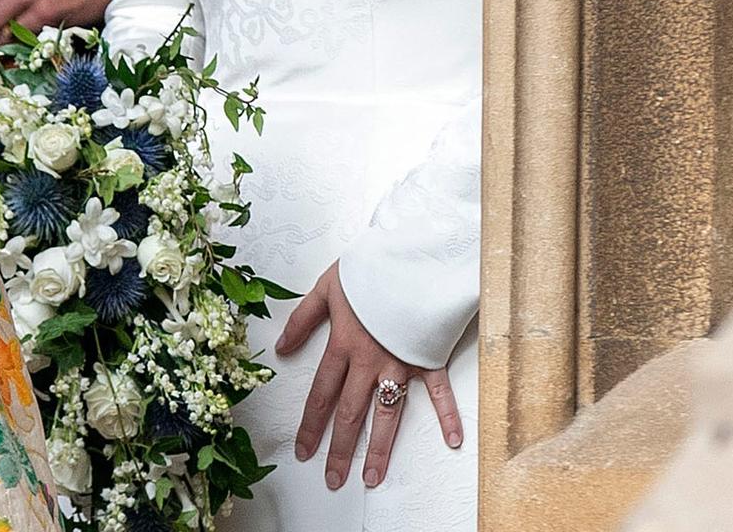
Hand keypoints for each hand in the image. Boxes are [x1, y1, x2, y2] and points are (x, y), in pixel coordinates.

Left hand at [275, 261, 461, 491]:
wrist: (411, 253)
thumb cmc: (370, 267)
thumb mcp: (327, 286)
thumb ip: (303, 318)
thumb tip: (281, 347)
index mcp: (344, 344)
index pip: (322, 393)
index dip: (310, 425)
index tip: (303, 451)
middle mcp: (370, 361)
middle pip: (351, 413)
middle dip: (340, 449)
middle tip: (333, 479)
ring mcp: (401, 362)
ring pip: (388, 414)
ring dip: (379, 448)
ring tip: (372, 477)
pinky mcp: (427, 356)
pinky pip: (439, 391)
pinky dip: (448, 415)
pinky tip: (452, 440)